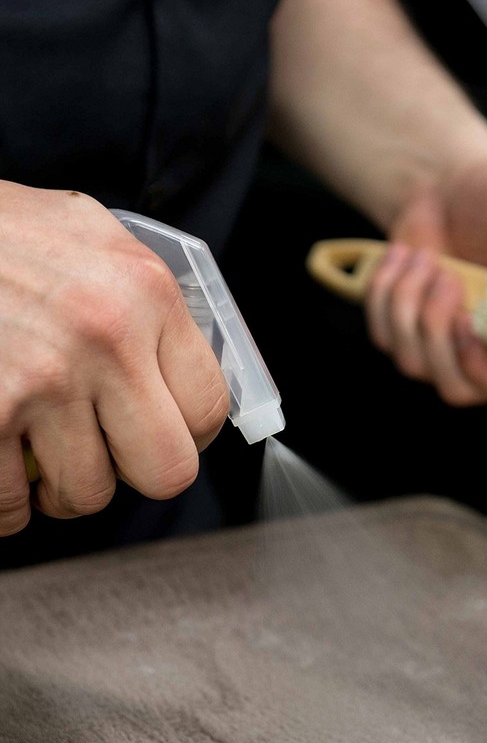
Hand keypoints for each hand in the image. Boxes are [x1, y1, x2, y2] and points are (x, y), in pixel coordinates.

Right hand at [0, 182, 228, 535]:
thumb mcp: (91, 237)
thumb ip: (144, 300)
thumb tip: (181, 365)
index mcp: (146, 293)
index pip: (210, 406)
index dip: (191, 433)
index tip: (165, 431)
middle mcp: (105, 338)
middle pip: (167, 469)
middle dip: (138, 473)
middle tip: (112, 454)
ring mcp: (41, 381)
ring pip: (89, 494)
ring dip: (67, 487)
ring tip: (46, 457)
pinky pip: (7, 504)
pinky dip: (6, 504)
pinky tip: (3, 470)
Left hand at [366, 156, 486, 408]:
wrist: (448, 181)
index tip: (475, 329)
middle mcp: (486, 354)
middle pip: (457, 389)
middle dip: (441, 336)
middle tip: (447, 279)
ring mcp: (440, 348)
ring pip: (414, 364)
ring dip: (410, 305)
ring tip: (426, 258)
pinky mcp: (401, 333)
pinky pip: (382, 336)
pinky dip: (386, 291)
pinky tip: (405, 256)